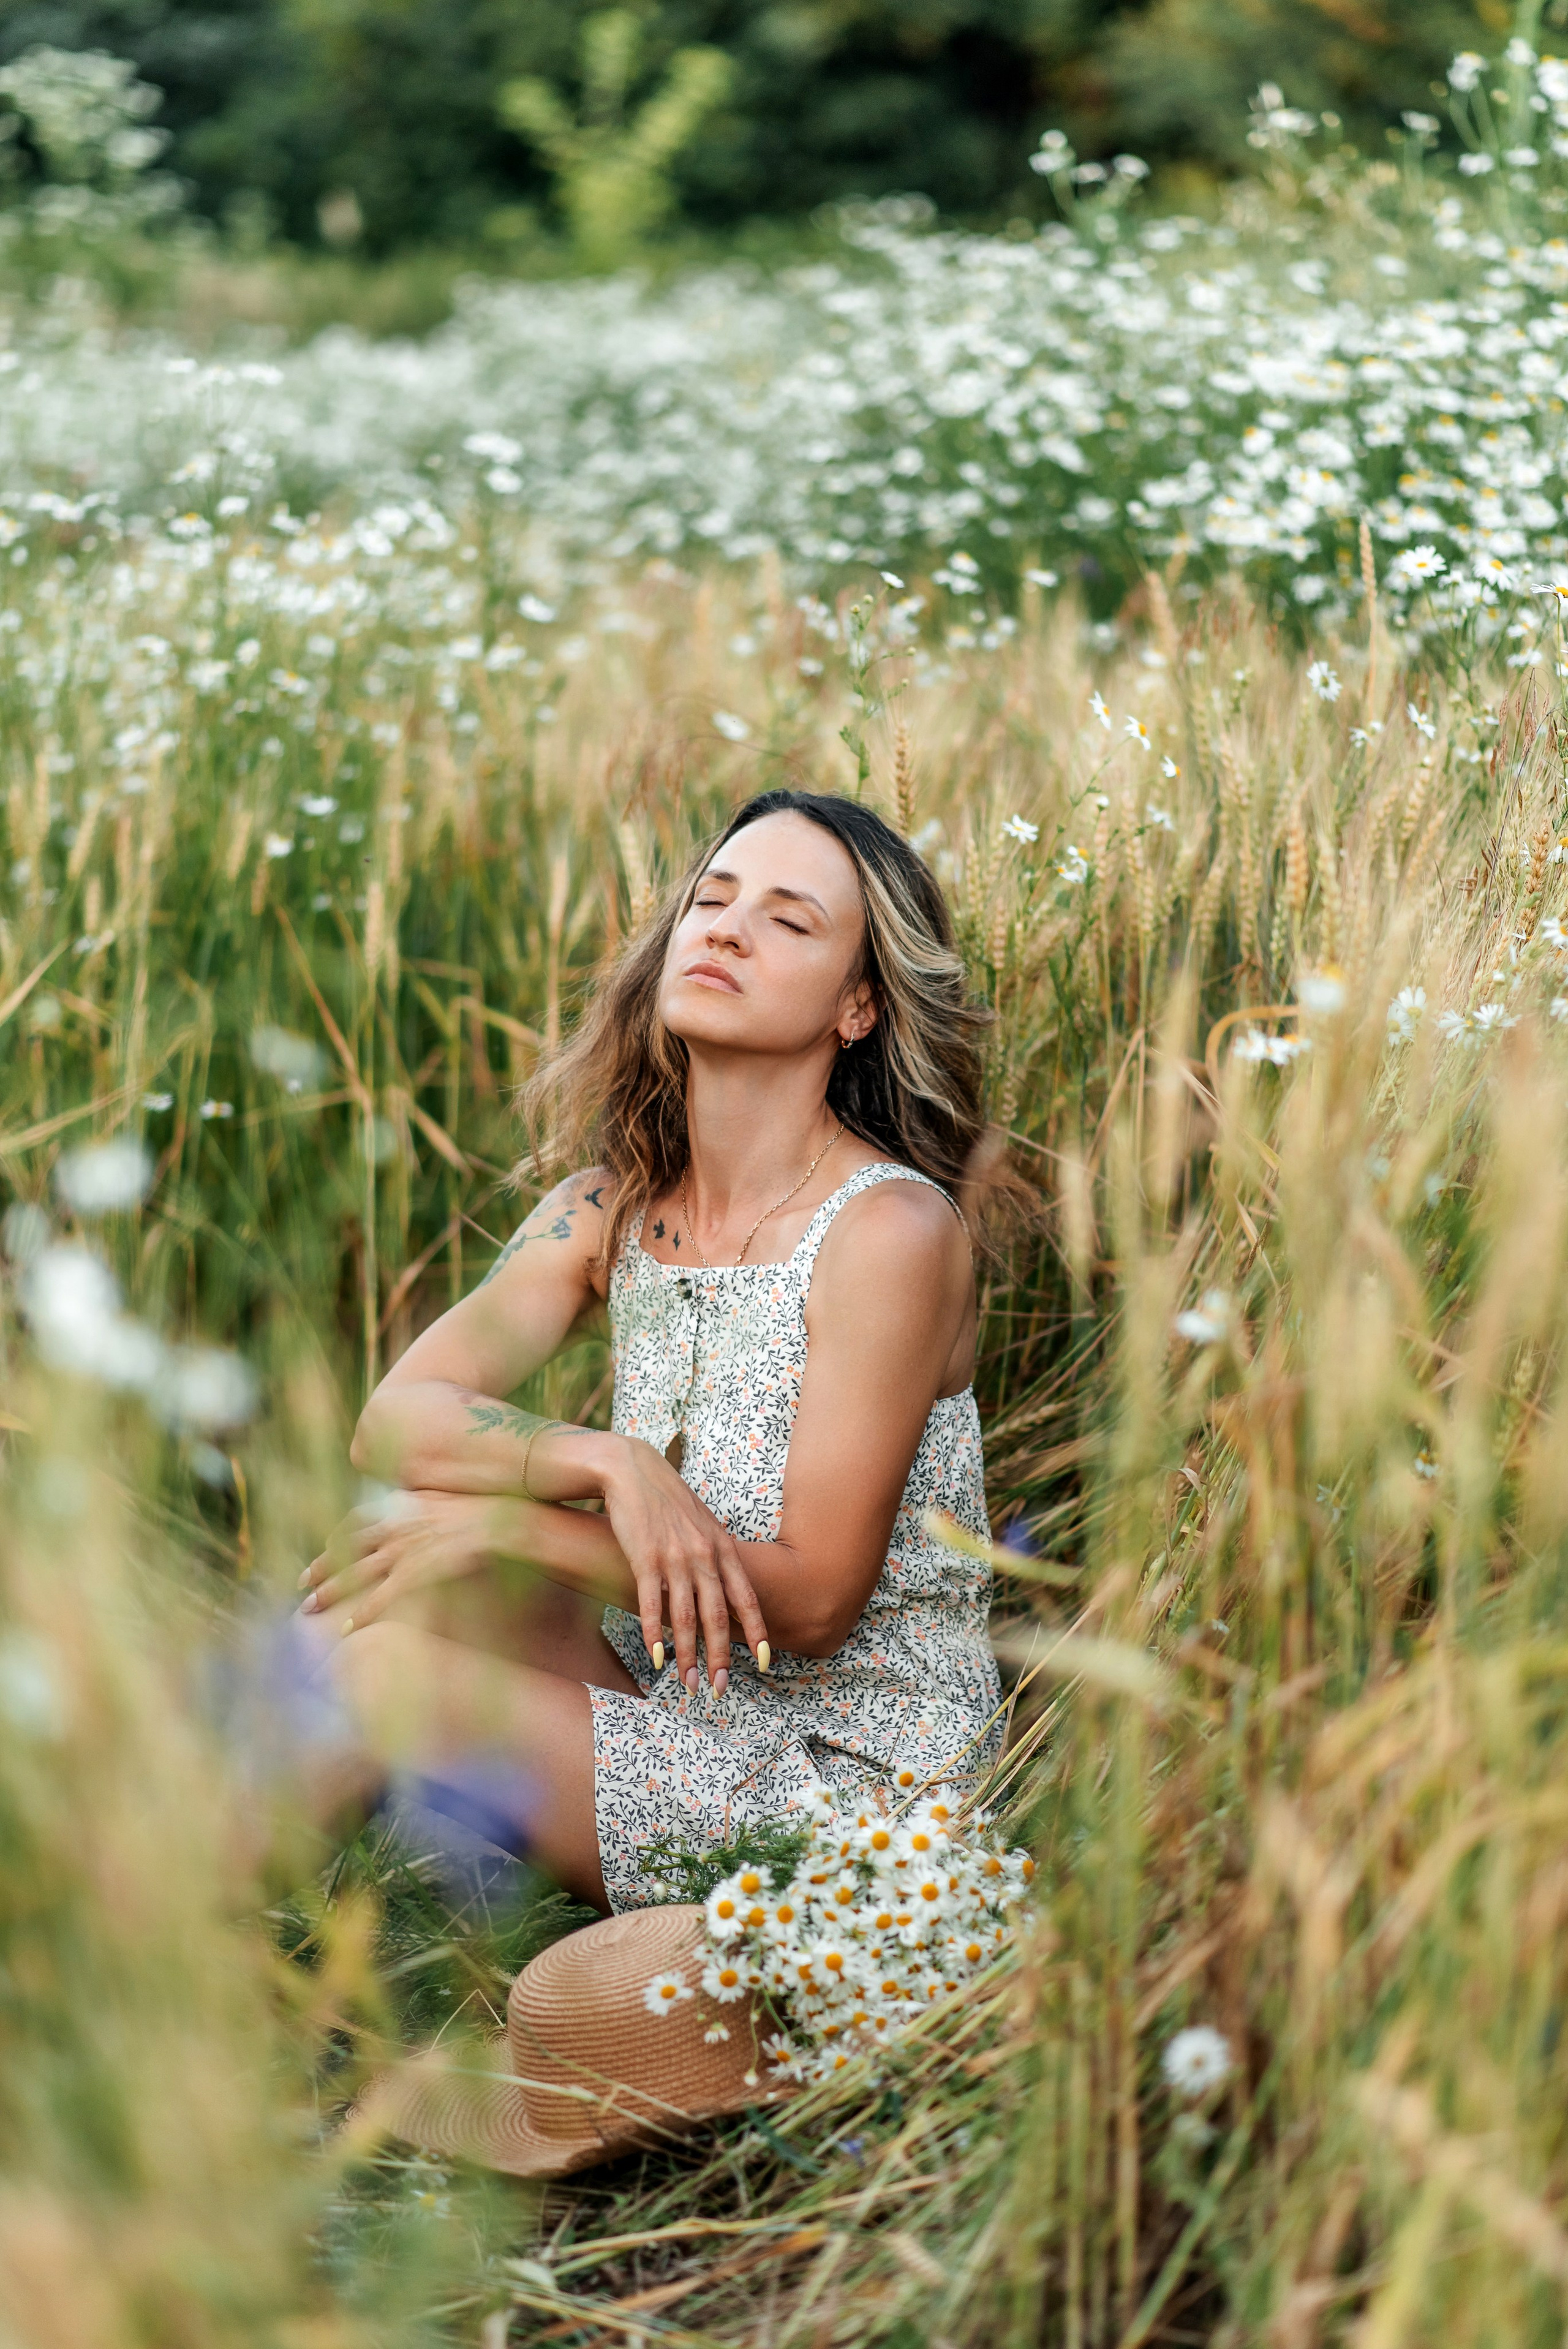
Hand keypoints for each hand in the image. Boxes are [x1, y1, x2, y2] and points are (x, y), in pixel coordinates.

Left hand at [298, 1489, 497, 1628]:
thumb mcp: (443, 1497)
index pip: (356, 1519)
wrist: (498, 1520)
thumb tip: (419, 1509)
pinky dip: (362, 1614)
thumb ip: (422, 1504)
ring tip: (308, 1608)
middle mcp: (393, 1527)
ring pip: (353, 1573)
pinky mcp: (414, 1573)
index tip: (326, 1546)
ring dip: (329, 1591)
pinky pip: (381, 1598)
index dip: (337, 1535)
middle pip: (345, 1548)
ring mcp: (401, 1550)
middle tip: (301, 1583)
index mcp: (399, 1507)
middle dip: (320, 1565)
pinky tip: (347, 1629)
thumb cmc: (479, 1509)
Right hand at [597, 1437, 768, 1695]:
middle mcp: (704, 1555)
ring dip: (688, 1656)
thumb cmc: (668, 1500)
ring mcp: (675, 1557)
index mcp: (722, 1547)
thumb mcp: (703, 1523)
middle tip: (721, 1689)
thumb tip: (728, 1587)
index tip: (765, 1661)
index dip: (757, 1632)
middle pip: (717, 1616)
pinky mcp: (644, 1559)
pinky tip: (657, 1659)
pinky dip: (654, 1635)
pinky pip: (652, 1605)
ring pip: (686, 1617)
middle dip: (721, 1657)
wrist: (632, 1470)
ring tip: (688, 1685)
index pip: (746, 1597)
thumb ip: (716, 1554)